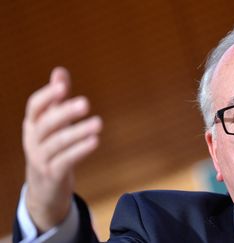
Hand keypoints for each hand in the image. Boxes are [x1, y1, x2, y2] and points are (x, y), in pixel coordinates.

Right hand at [23, 67, 101, 231]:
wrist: (44, 189)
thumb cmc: (51, 148)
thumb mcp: (51, 124)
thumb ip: (57, 98)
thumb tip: (59, 70)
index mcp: (32, 124)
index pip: (34, 107)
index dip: (47, 96)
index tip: (63, 86)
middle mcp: (33, 140)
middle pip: (46, 124)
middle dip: (65, 112)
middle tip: (85, 103)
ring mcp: (40, 159)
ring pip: (58, 143)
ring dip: (78, 132)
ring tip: (98, 123)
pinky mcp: (52, 174)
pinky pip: (65, 161)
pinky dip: (80, 150)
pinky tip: (95, 141)